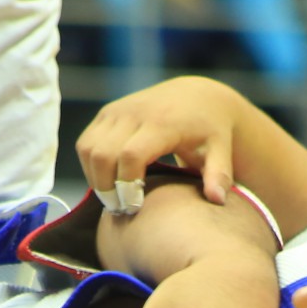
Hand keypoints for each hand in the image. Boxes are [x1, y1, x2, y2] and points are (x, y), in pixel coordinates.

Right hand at [77, 76, 245, 213]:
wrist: (197, 97)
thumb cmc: (210, 132)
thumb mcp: (221, 151)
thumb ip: (219, 175)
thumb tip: (218, 200)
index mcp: (162, 122)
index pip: (131, 154)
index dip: (126, 185)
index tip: (134, 207)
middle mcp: (135, 113)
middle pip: (103, 154)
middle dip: (106, 188)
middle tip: (120, 211)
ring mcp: (117, 111)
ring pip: (87, 149)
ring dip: (95, 179)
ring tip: (113, 199)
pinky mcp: (106, 114)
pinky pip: (85, 143)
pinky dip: (90, 167)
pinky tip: (108, 183)